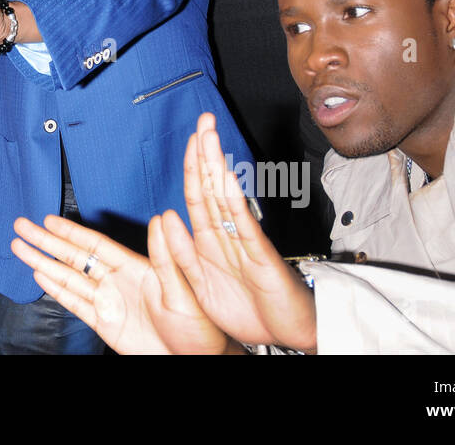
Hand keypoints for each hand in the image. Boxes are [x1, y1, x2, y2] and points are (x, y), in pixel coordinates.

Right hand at [11, 214, 230, 354]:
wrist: (195, 359)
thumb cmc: (198, 325)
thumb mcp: (183, 288)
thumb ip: (167, 256)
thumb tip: (161, 219)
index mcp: (135, 267)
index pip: (96, 245)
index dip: (71, 232)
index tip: (49, 219)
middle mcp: (117, 281)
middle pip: (74, 258)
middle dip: (46, 242)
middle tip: (22, 226)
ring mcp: (108, 302)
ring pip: (69, 278)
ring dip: (44, 262)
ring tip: (19, 247)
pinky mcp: (105, 324)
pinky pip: (76, 303)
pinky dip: (57, 290)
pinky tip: (39, 276)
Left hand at [163, 112, 316, 350]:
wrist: (290, 335)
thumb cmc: (248, 311)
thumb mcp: (199, 285)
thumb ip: (181, 255)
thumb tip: (165, 216)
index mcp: (212, 241)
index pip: (198, 196)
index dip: (192, 166)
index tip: (190, 137)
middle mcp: (228, 235)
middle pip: (213, 187)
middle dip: (206, 152)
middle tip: (204, 119)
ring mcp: (246, 243)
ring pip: (227, 198)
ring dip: (216, 166)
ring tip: (210, 136)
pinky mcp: (262, 257)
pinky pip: (245, 226)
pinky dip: (234, 204)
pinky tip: (226, 180)